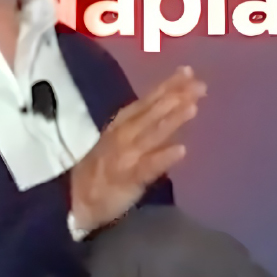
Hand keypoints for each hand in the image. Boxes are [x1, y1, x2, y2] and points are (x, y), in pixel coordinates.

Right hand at [68, 69, 203, 232]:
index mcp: (121, 126)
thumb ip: (144, 126)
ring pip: (151, 135)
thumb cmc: (103, 170)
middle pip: (151, 113)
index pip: (146, 102)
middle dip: (174, 96)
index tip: (188, 71)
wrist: (77, 204)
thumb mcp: (120, 142)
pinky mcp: (127, 180)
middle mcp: (122, 137)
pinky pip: (147, 168)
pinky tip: (182, 150)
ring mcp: (124, 157)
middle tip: (199, 84)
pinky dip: (163, 158)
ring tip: (192, 106)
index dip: (166, 86)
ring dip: (171, 119)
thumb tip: (171, 107)